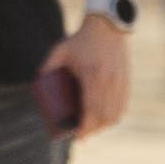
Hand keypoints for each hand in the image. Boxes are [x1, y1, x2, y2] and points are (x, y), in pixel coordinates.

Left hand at [49, 15, 133, 137]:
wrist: (107, 27)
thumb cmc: (81, 40)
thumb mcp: (60, 51)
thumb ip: (47, 66)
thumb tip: (38, 83)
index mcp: (92, 76)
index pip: (91, 110)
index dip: (85, 127)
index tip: (78, 136)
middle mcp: (109, 82)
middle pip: (104, 116)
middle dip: (93, 130)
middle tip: (82, 134)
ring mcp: (120, 82)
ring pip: (115, 114)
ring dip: (104, 125)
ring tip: (93, 128)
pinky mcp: (126, 81)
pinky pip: (123, 106)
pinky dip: (114, 116)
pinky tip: (106, 119)